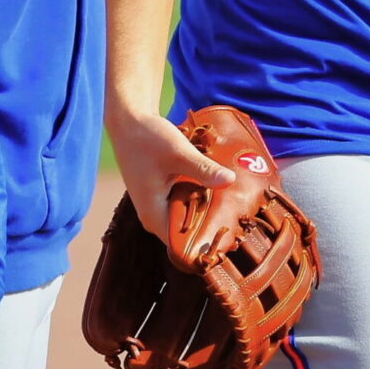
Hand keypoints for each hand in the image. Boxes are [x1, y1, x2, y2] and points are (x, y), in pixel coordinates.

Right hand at [106, 107, 234, 243]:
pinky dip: (200, 200)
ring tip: (233, 206)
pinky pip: (184, 207)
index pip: (183, 246)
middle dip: (211, 228)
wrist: (130, 122)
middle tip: (240, 220)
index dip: (206, 243)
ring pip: (187, 220)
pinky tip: (218, 191)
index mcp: (154, 215)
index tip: (231, 236)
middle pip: (188, 235)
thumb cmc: (148, 138)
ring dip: (207, 213)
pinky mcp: (162, 196)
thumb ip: (203, 169)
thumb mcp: (178, 153)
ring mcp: (157, 207)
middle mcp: (154, 217)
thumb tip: (230, 180)